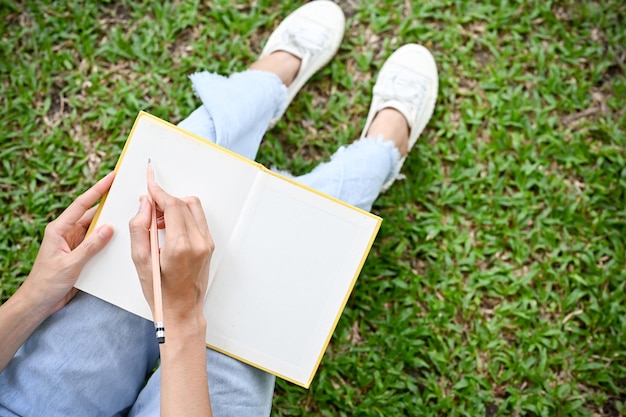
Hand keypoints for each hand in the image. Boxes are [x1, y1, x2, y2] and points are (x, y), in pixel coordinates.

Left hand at [20, 172, 115, 316]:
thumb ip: (90, 246)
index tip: (111, 177)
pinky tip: (122, 239)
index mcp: (59, 229)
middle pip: (92, 213)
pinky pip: (97, 242)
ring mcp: (74, 243)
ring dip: (111, 223)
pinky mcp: (80, 253)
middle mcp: (67, 232)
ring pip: (97, 228)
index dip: (98, 189)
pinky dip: (109, 239)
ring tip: (129, 215)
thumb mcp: (70, 264)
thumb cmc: (47, 283)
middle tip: (126, 193)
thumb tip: (109, 227)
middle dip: (109, 203)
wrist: (39, 303)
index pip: (81, 204)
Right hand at [129, 176, 213, 322]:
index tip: (149, 181)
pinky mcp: (210, 245)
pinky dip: (183, 216)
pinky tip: (168, 228)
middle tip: (148, 209)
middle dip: (164, 200)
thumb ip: (139, 228)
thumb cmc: (160, 291)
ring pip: (193, 208)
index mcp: (181, 246)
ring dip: (174, 207)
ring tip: (157, 222)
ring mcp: (207, 243)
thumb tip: (145, 204)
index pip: (172, 205)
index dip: (159, 191)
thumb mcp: (140, 260)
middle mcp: (199, 242)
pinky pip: (197, 219)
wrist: (181, 310)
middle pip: (183, 203)